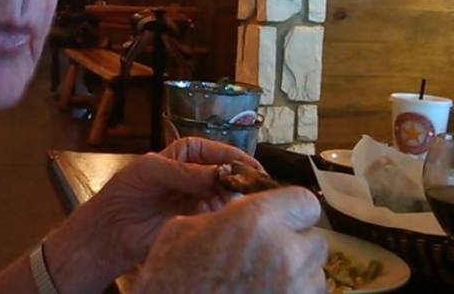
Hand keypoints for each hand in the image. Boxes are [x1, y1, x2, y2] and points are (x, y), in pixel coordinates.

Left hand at [43, 138, 261, 292]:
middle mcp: (198, 176)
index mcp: (187, 155)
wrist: (112, 228)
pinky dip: (229, 217)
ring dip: (240, 198)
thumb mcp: (150, 170)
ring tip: (248, 201)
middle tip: (257, 185)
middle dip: (243, 178)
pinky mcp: (200, 223)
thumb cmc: (126, 191)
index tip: (251, 165)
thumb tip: (217, 174)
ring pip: (230, 196)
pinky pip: (221, 218)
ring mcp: (201, 201)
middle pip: (229, 174)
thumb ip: (183, 171)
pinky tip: (234, 217)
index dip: (234, 157)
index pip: (216, 151)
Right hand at [136, 187, 326, 293]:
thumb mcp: (184, 229)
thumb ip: (225, 216)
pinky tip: (263, 293)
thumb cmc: (170, 276)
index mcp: (255, 220)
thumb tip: (241, 214)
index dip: (291, 207)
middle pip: (316, 239)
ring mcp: (295, 290)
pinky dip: (292, 292)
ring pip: (315, 273)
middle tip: (268, 249)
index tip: (278, 214)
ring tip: (264, 277)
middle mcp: (285, 253)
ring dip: (297, 272)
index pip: (304, 201)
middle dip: (295, 242)